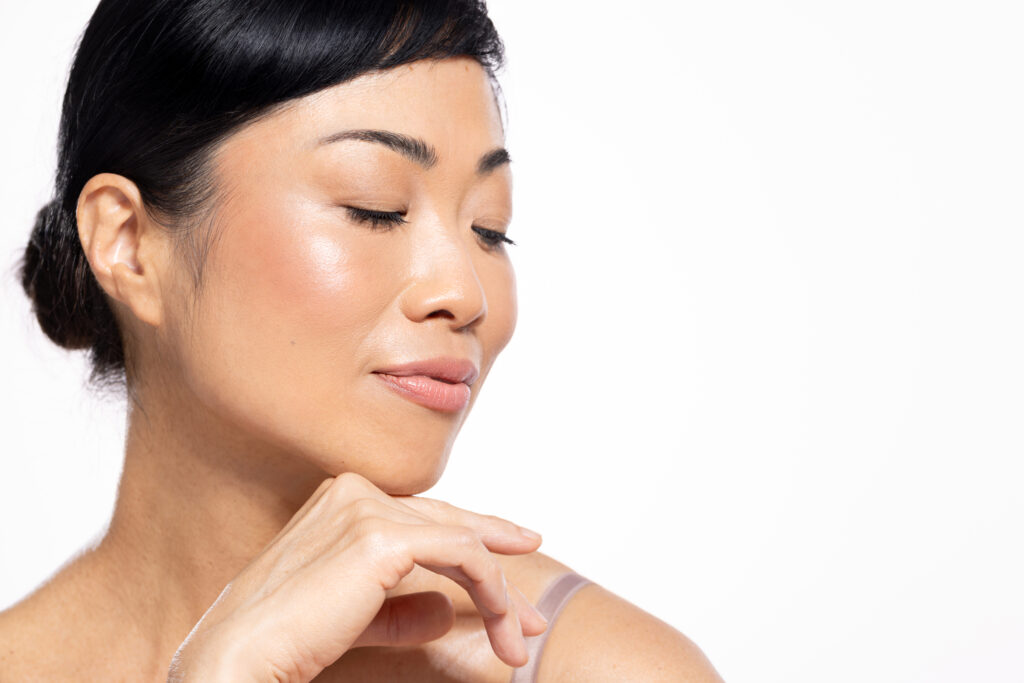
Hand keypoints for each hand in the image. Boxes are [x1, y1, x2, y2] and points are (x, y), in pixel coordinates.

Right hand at [166, 472, 546, 681]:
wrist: (239, 658)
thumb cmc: (284, 643)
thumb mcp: (356, 620)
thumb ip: (399, 609)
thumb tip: (444, 610)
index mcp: (342, 501)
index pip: (425, 519)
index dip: (476, 547)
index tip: (511, 586)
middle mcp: (356, 493)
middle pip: (451, 525)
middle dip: (501, 571)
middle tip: (532, 617)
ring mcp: (367, 508)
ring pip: (463, 541)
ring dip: (500, 592)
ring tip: (521, 636)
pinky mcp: (381, 536)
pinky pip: (462, 554)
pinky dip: (491, 589)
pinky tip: (504, 621)